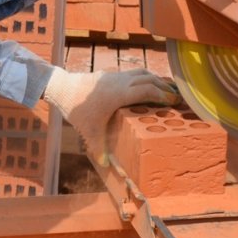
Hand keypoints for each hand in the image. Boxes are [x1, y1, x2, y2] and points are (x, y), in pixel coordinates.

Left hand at [43, 67, 179, 164]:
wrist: (62, 87)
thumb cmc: (77, 110)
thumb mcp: (89, 131)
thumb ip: (99, 148)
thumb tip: (105, 165)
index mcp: (120, 94)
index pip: (148, 91)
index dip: (163, 95)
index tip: (174, 101)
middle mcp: (121, 82)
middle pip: (150, 79)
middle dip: (164, 86)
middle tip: (175, 97)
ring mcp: (116, 76)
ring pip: (142, 72)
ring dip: (155, 79)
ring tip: (164, 88)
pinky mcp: (110, 74)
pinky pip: (133, 73)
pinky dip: (143, 78)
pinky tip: (144, 87)